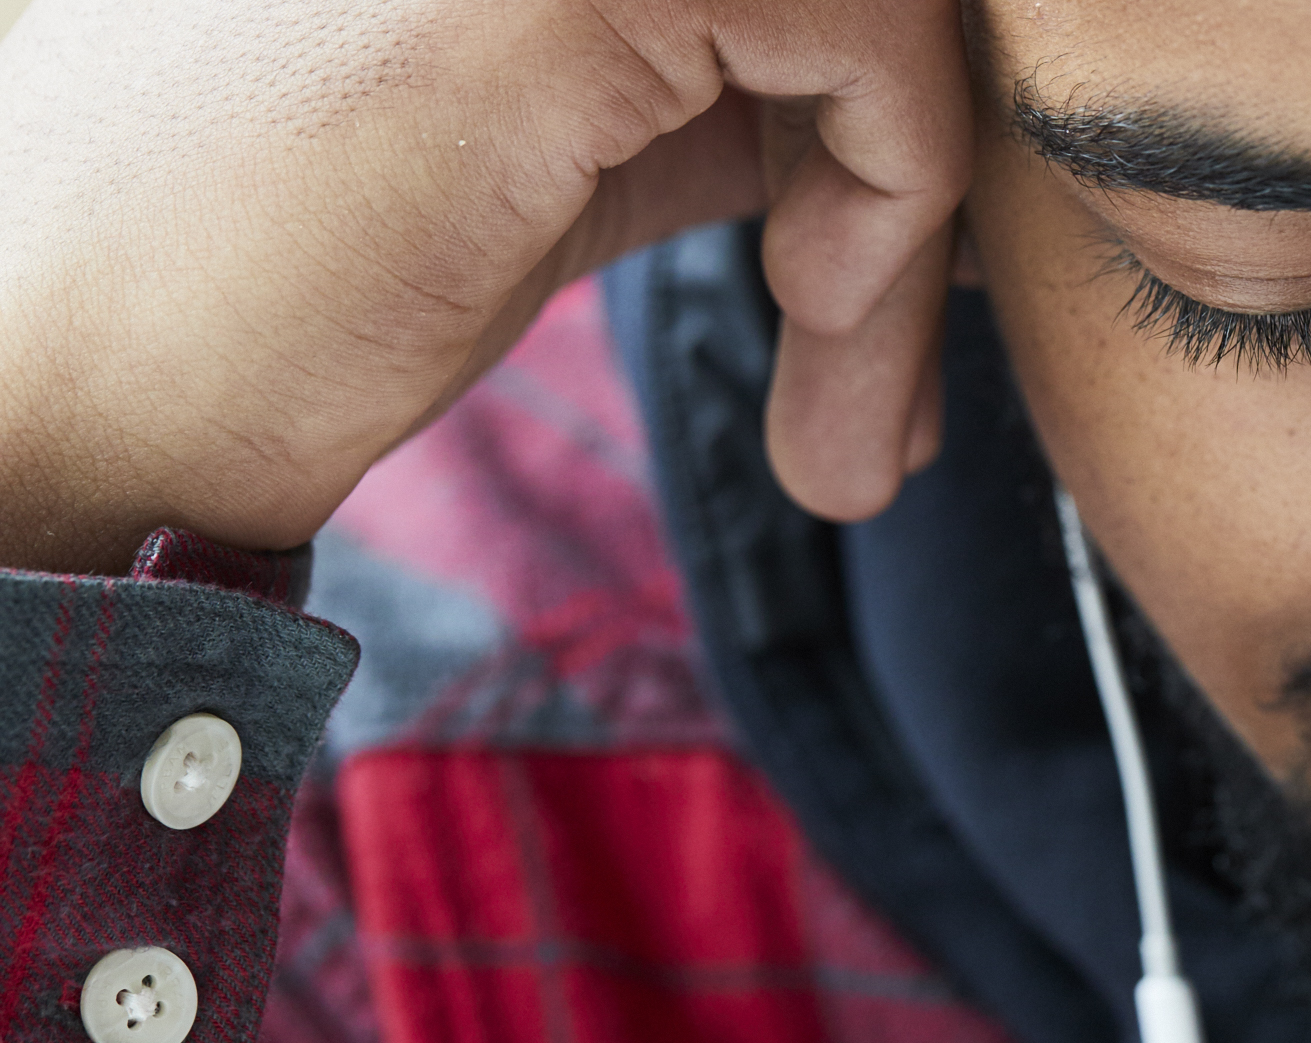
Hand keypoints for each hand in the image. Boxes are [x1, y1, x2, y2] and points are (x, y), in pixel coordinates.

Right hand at [0, 0, 968, 572]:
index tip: (869, 284)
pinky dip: (894, 205)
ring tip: (849, 422)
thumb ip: (693, 93)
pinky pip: (870, 34)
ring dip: (907, 228)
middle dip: (911, 169)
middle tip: (874, 381)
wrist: (50, 385)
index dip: (871, 107)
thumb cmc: (256, 289)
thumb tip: (887, 126)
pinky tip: (818, 339)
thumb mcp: (538, 150)